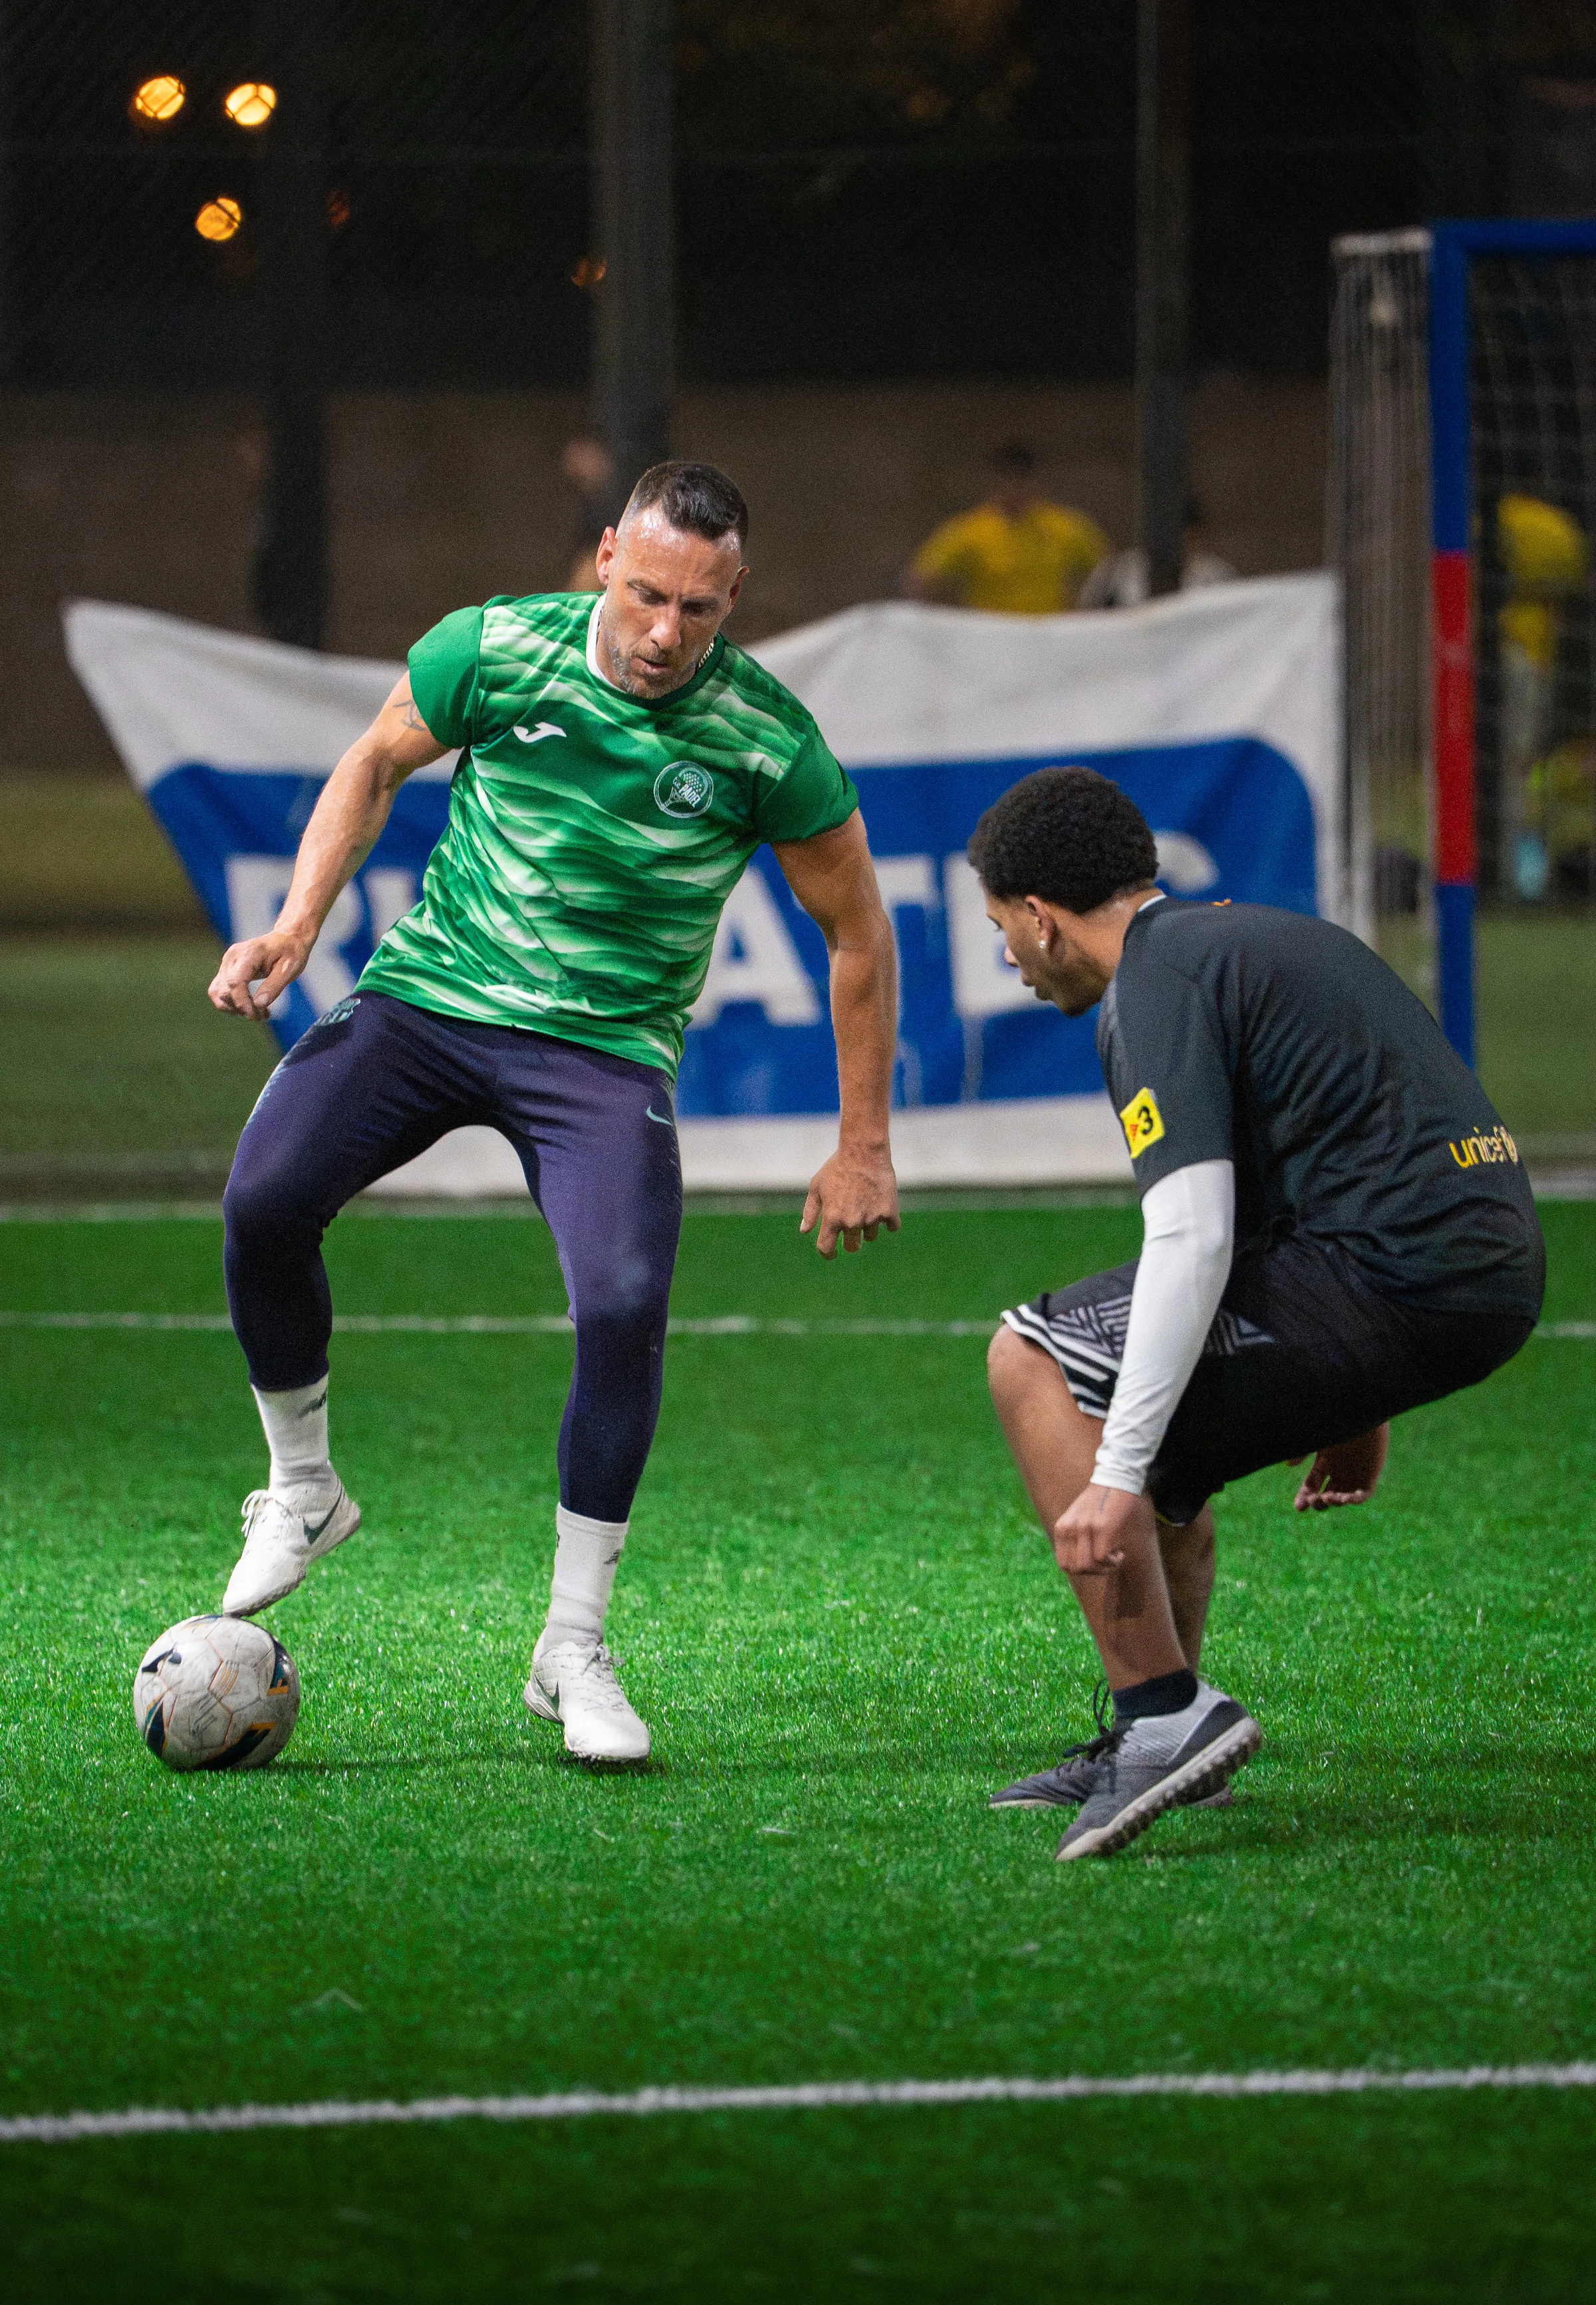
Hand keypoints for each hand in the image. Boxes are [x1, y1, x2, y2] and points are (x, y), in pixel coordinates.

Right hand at [208, 930, 309, 1021]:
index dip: (243, 1003)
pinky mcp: (226, 968)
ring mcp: (227, 961)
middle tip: (263, 1015)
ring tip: (257, 1012)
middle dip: (242, 1008)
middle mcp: (233, 956)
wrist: (287, 938)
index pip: (235, 982)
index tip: (257, 1015)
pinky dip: (231, 1002)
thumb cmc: (291, 952)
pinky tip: (248, 1006)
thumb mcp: (290, 969)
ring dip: (234, 1008)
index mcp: (250, 953)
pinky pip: (219, 990)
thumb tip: (258, 1005)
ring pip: (217, 992)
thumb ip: (274, 986)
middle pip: (225, 990)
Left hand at [799, 1144, 899, 1259]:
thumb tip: (804, 1231)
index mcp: (831, 1218)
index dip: (828, 1253)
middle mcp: (851, 1222)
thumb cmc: (837, 1167)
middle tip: (853, 1228)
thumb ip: (811, 1211)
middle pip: (852, 1247)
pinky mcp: (889, 1211)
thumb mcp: (817, 1186)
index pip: (826, 1248)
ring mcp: (871, 1218)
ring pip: (871, 1236)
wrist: (863, 1151)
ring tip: (867, 1205)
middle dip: (851, 1242)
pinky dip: (888, 1220)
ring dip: (869, 1226)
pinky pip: (892, 1227)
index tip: (832, 1253)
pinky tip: (883, 1207)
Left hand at [1052, 1482, 1151, 1574]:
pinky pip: (1101, 1557)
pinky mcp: (1103, 1527)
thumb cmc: (1100, 1500)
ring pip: (1087, 1566)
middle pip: (1075, 1569)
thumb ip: (1075, 1536)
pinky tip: (1120, 1552)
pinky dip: (1113, 1561)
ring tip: (1114, 1557)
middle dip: (1094, 1572)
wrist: (1115, 1478)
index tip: (1095, 1563)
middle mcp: (1070, 1528)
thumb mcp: (1078, 1517)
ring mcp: (1085, 1528)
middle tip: (1107, 1562)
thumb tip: (1082, 1566)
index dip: (1080, 1570)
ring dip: (1104, 1568)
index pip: (1063, 1564)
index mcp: (1062, 1527)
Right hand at [1291, 1422, 1388, 1510]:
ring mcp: (1355, 1474)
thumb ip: (1302, 1451)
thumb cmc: (1337, 1422)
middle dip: (1317, 1502)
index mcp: (1324, 1461)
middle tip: (1314, 1500)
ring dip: (1334, 1502)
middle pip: (1325, 1494)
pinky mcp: (1370, 1474)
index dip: (1304, 1497)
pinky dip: (1354, 1500)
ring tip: (1328, 1497)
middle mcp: (1339, 1469)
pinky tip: (1345, 1498)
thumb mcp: (1316, 1438)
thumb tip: (1289, 1464)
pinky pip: (1362, 1495)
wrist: (1362, 1411)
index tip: (1299, 1507)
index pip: (1312, 1485)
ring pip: (1342, 1497)